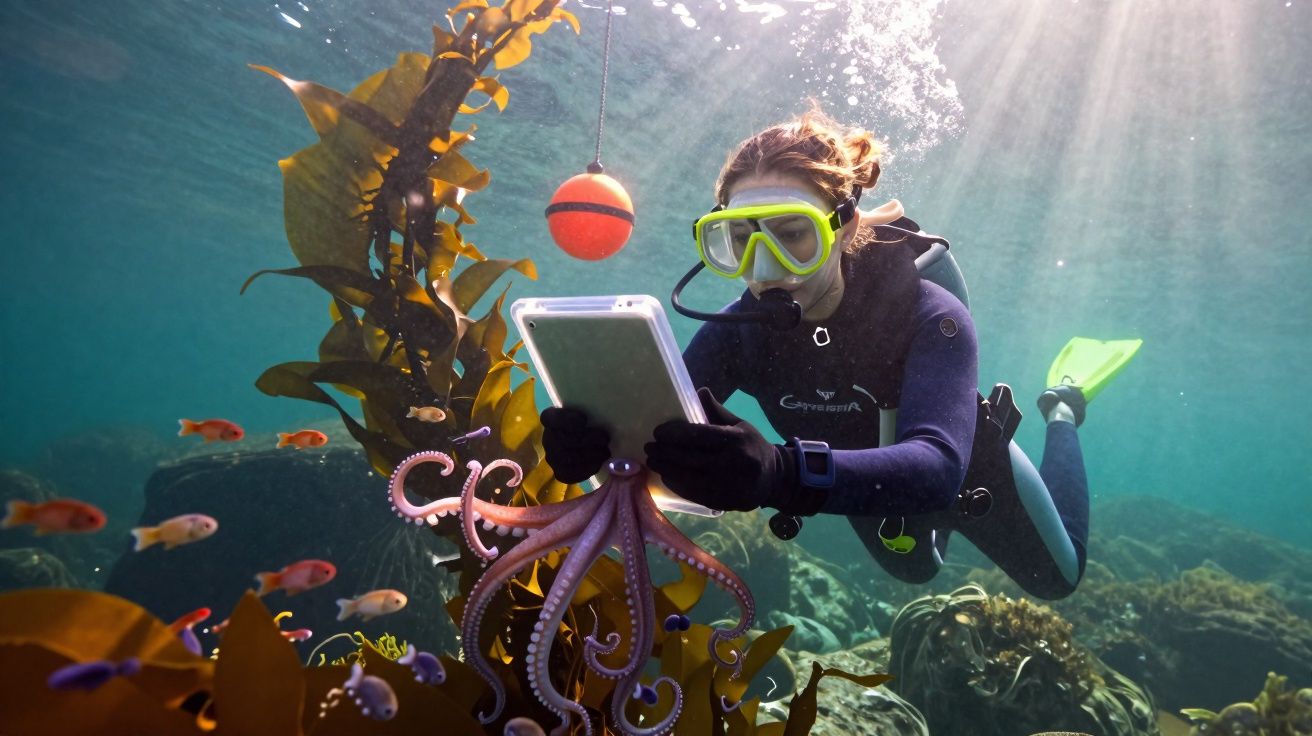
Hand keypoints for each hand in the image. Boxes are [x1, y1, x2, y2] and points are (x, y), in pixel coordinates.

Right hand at [540, 407, 610, 483]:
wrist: (594, 448)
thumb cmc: (593, 425)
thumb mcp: (592, 414)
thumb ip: (594, 409)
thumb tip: (607, 407)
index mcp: (552, 419)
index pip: (549, 418)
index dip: (564, 419)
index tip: (584, 419)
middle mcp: (548, 438)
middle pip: (562, 440)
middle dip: (587, 440)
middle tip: (605, 438)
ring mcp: (552, 457)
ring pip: (566, 458)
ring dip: (589, 455)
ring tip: (605, 451)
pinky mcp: (560, 473)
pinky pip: (569, 474)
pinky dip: (586, 469)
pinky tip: (599, 463)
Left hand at [644, 388, 795, 511]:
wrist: (773, 479)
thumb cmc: (752, 446)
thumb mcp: (740, 424)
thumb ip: (717, 411)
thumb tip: (699, 391)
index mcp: (737, 440)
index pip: (698, 435)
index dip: (674, 433)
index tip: (657, 432)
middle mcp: (732, 463)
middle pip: (689, 458)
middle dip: (664, 452)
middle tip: (649, 447)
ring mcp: (727, 486)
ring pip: (688, 478)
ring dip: (666, 469)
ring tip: (652, 461)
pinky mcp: (723, 502)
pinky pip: (693, 493)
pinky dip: (676, 484)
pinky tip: (666, 475)